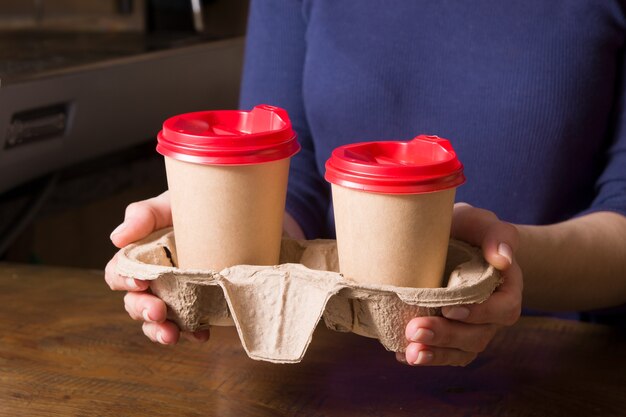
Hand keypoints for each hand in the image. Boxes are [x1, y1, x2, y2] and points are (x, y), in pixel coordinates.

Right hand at [104, 191, 209, 344]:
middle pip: (135, 303)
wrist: (238, 215)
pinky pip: (190, 327)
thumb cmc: (197, 207)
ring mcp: (177, 295)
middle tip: (158, 311)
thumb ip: (144, 214)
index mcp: (141, 256)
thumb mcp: (171, 204)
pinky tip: (201, 334)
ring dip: (160, 331)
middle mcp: (154, 280)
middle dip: (142, 310)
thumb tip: (117, 238)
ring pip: (157, 321)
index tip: (139, 281)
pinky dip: (192, 334)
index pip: (119, 273)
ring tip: (172, 335)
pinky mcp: (200, 306)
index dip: (122, 280)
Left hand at [397, 202, 522, 365]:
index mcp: (505, 289)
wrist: (450, 240)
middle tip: (415, 330)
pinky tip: (402, 354)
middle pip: (477, 336)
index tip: (449, 309)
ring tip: (409, 353)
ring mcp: (471, 328)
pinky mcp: (450, 333)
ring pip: (460, 351)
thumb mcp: (482, 223)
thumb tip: (503, 258)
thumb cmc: (468, 230)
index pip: (503, 309)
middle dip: (446, 337)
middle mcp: (491, 314)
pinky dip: (425, 355)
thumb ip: (497, 235)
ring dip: (435, 354)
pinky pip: (443, 353)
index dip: (479, 314)